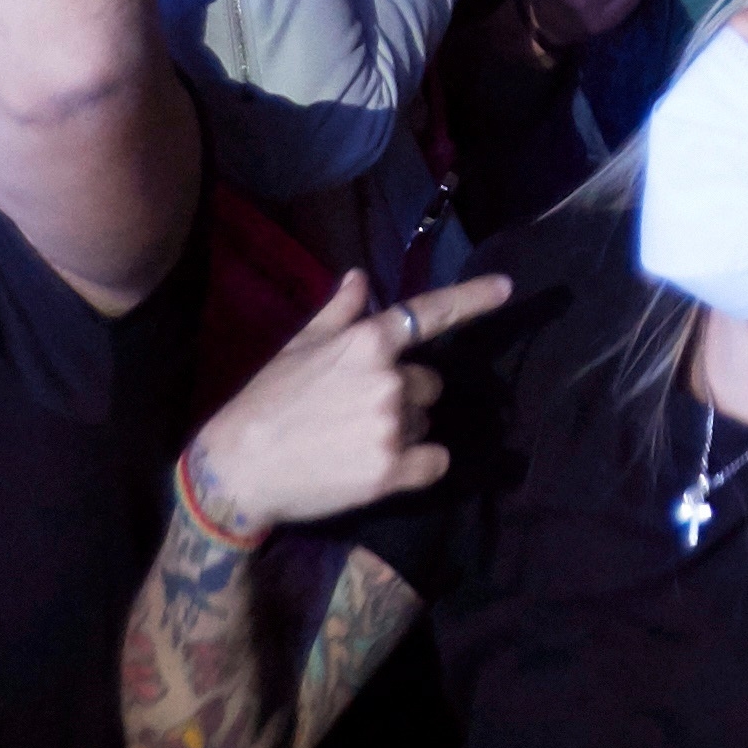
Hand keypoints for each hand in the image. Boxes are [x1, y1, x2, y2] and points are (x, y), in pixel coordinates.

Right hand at [186, 268, 509, 532]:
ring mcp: (393, 426)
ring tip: (354, 439)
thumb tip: (360, 277)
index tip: (508, 288)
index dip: (473, 298)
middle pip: (429, 383)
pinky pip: (434, 462)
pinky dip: (419, 465)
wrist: (240, 467)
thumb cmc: (267, 400)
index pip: (431, 313)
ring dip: (403, 429)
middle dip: (406, 394)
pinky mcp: (392, 471)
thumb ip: (339, 311)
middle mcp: (389, 379)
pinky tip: (382, 467)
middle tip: (358, 411)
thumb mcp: (300, 346)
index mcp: (367, 341)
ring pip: (425, 421)